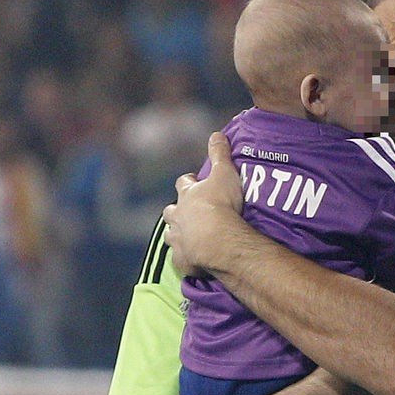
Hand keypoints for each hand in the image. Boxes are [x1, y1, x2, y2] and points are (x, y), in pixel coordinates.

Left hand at [164, 132, 244, 276]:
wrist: (218, 239)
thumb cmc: (221, 204)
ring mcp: (178, 240)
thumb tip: (217, 133)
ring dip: (176, 235)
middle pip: (170, 211)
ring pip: (170, 236)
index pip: (183, 184)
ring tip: (186, 237)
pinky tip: (192, 261)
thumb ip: (220, 153)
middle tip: (187, 213)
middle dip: (176, 211)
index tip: (194, 181)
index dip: (188, 182)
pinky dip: (185, 260)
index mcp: (187, 195)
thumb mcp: (224, 173)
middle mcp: (177, 217)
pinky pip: (180, 260)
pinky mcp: (183, 260)